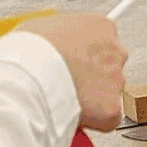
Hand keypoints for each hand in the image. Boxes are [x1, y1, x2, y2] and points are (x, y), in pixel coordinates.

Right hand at [16, 14, 128, 131]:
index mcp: (101, 27)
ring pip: (108, 94)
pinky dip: (94, 120)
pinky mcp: (112, 107)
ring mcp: (116, 80)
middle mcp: (115, 51)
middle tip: (70, 83)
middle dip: (92, 78)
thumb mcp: (44, 27)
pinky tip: (74, 113)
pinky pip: (108, 118)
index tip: (75, 65)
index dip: (86, 58)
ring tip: (66, 98)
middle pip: (109, 69)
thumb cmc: (30, 48)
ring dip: (93, 98)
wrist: (30, 73)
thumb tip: (51, 45)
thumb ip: (60, 37)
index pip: (103, 43)